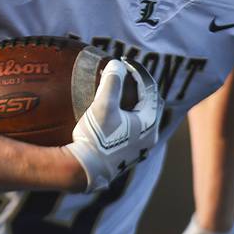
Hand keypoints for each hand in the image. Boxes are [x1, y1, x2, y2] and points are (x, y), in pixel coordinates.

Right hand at [64, 58, 159, 192]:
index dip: (138, 73)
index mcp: (149, 125)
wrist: (83, 170)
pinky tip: (114, 116)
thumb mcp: (103, 105)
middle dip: (140, 89)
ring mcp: (138, 150)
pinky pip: (133, 131)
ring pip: (142, 120)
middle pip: (150, 106)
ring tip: (119, 94)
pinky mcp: (126, 156)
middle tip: (126, 76)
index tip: (124, 63)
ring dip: (134, 104)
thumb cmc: (96, 138)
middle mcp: (149, 139)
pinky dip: (127, 118)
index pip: (150, 90)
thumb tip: (117, 64)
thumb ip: (112, 82)